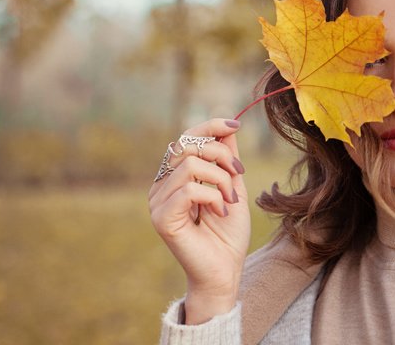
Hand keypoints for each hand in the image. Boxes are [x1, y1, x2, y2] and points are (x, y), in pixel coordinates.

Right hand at [148, 118, 250, 323]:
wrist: (225, 270)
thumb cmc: (228, 233)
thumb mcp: (233, 185)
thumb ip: (227, 157)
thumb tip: (228, 125)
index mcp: (175, 176)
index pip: (186, 137)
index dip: (210, 126)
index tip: (235, 125)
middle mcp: (161, 185)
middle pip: (188, 145)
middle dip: (222, 156)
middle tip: (237, 178)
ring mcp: (157, 201)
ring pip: (191, 165)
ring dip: (221, 180)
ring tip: (229, 200)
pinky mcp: (161, 218)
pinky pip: (189, 190)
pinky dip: (212, 197)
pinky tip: (220, 211)